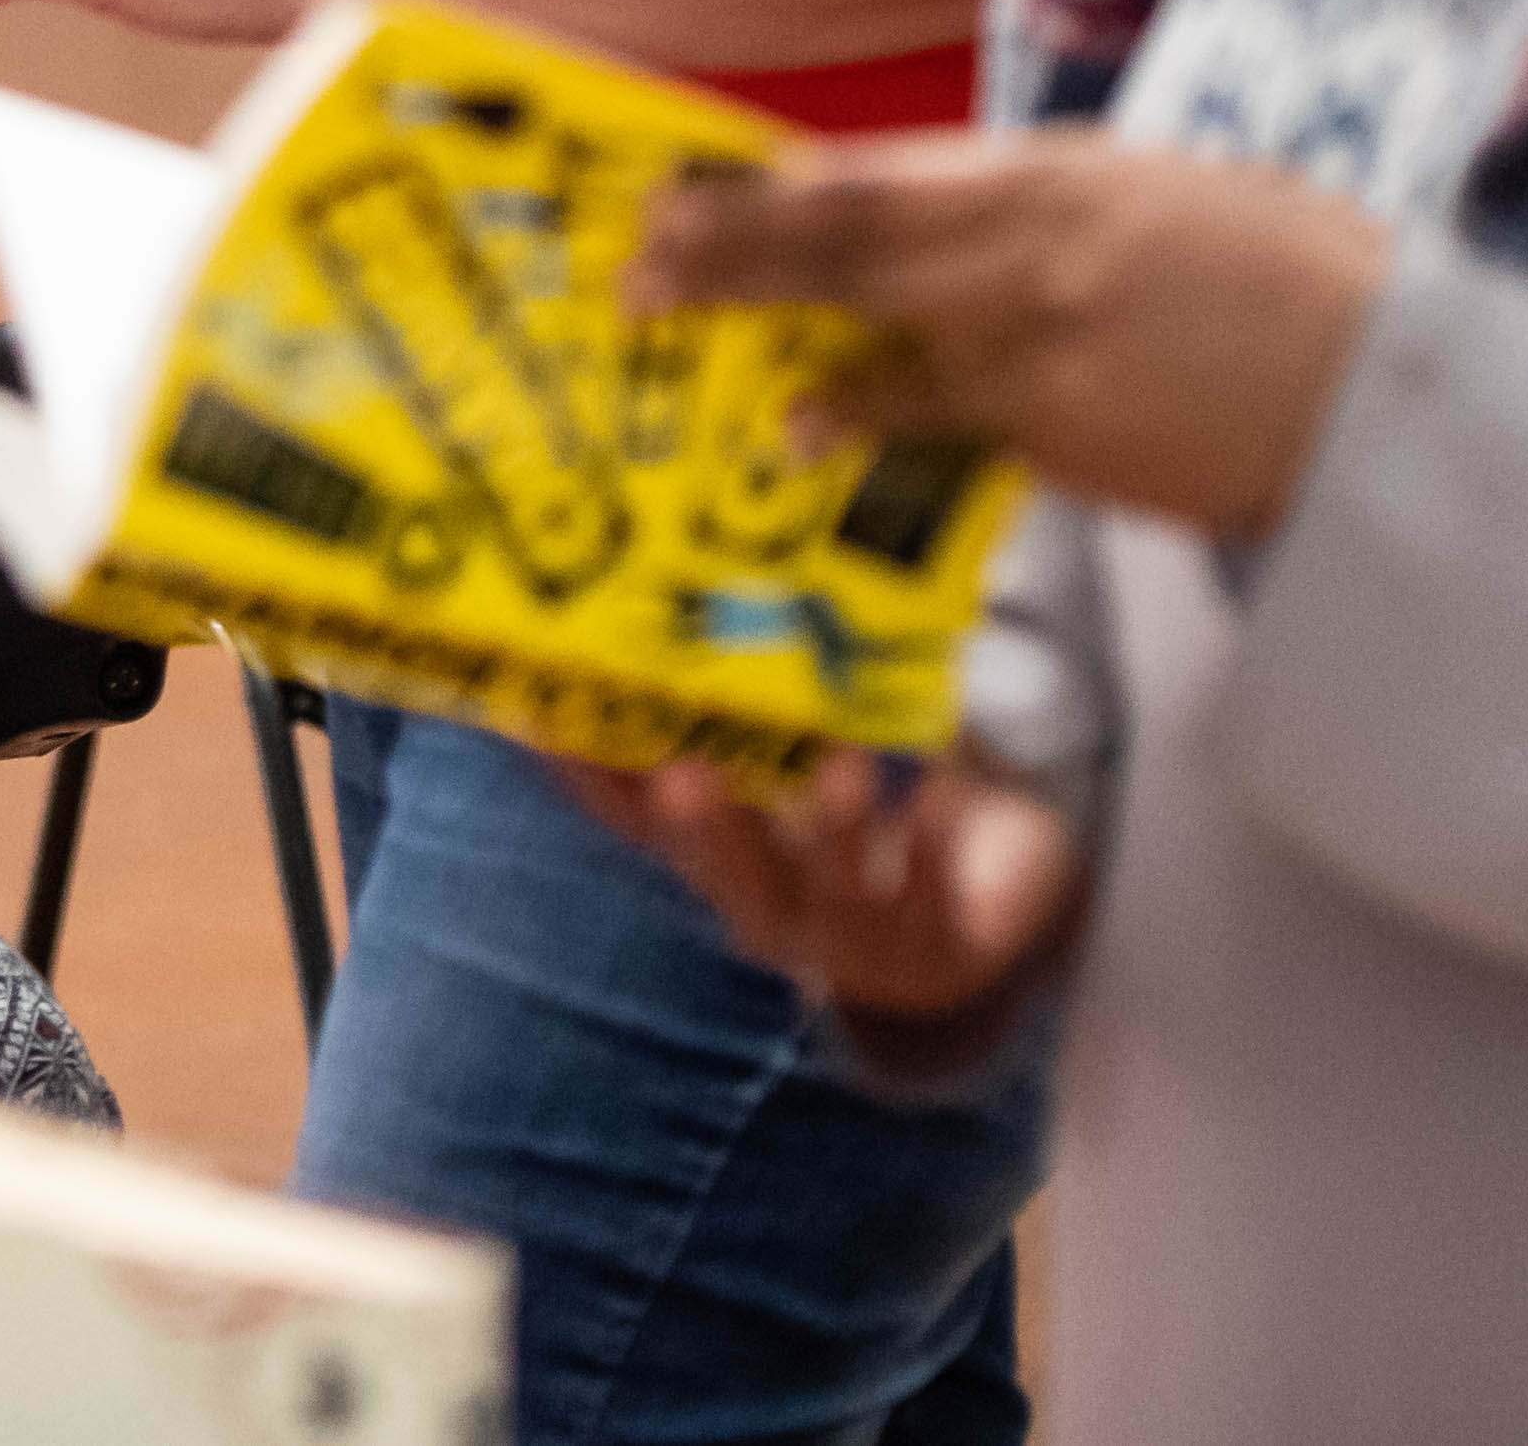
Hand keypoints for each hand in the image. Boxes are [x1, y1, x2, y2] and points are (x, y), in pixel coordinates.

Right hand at [559, 750, 1081, 1024]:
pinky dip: (930, 846)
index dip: (592, 782)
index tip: (548, 726)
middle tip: (685, 777)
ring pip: (834, 889)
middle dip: (704, 827)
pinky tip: (932, 792)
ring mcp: (853, 936)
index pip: (636, 826)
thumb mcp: (791, 757)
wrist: (979, 907)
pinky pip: (933, 899)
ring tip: (842, 768)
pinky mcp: (939, 944)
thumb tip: (660, 583)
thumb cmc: (858, 801)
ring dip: (833, 830)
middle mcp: (770, 907)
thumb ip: (736, 703)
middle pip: (724, 872)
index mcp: (718, 859)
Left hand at [634, 132, 1390, 536]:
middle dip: (733, 258)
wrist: (1373, 383)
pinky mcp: (1062, 440)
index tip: (687, 191)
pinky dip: (872, 421)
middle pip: (848, 248)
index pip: (878, 176)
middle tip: (641, 269)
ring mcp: (1042, 350)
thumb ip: (1032, 198)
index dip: (771, 189)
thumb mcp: (1151, 189)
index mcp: (1053, 172)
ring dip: (786, 352)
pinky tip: (807, 431)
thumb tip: (927, 211)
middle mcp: (1032, 250)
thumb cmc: (1275, 271)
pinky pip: (945, 427)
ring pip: (879, 344)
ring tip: (699, 354)